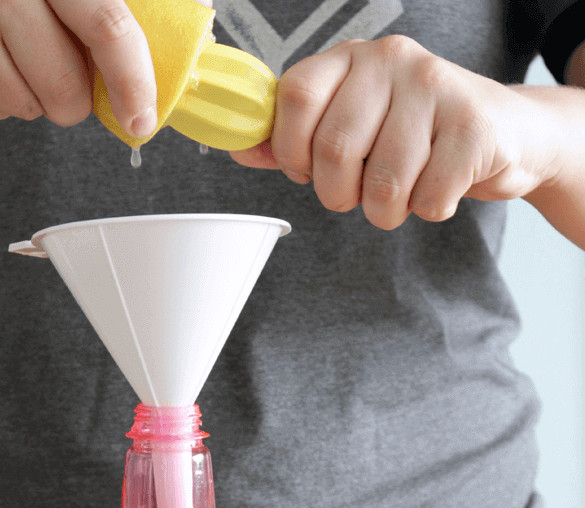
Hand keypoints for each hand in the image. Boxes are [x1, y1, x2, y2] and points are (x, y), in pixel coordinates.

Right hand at [0, 0, 157, 131]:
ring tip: (3, 54)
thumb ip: (92, 13)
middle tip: (58, 77)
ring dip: (31, 97)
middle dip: (75, 101)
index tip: (141, 118)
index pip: (108, 27)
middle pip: (68, 88)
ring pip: (31, 107)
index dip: (133, 81)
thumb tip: (141, 79)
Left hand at [231, 36, 561, 229]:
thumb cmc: (416, 136)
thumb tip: (237, 148)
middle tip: (357, 194)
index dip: (291, 152)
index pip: (294, 98)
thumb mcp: (353, 129)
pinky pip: (428, 198)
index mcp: (351, 60)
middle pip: (334, 149)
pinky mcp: (474, 125)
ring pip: (383, 183)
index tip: (307, 172)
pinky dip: (429, 209)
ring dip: (386, 210)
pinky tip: (440, 186)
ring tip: (402, 192)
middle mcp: (392, 60)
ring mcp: (437, 87)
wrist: (507, 133)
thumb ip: (295, 140)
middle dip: (339, 195)